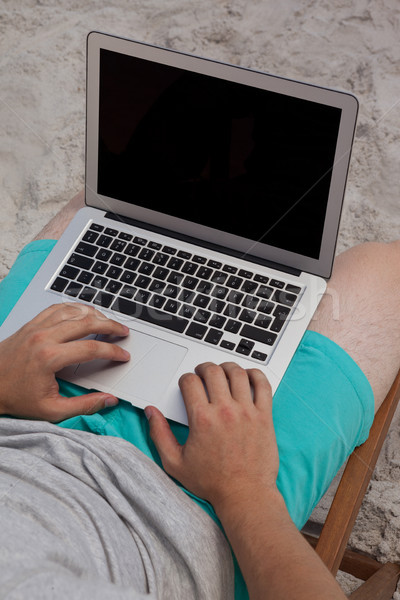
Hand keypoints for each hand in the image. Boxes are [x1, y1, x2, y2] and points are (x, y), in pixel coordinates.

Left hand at [0, 303, 129, 420]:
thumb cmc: (15, 398)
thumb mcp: (52, 410)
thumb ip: (84, 405)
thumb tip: (108, 400)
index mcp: (50, 358)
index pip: (91, 349)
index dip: (112, 351)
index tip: (122, 355)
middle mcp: (44, 338)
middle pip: (87, 323)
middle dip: (110, 326)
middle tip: (123, 331)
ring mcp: (36, 328)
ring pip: (73, 311)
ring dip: (94, 314)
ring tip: (107, 321)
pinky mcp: (31, 324)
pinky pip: (57, 308)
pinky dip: (74, 308)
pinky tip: (83, 312)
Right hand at [145, 362, 278, 513]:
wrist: (245, 494)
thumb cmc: (212, 482)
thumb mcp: (175, 462)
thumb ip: (159, 434)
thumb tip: (151, 413)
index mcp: (202, 419)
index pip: (190, 381)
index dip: (185, 379)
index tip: (188, 385)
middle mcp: (225, 411)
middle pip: (213, 371)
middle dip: (204, 368)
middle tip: (203, 374)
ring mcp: (247, 412)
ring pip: (237, 373)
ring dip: (227, 367)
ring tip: (223, 373)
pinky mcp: (264, 416)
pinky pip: (263, 385)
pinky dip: (255, 375)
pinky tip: (248, 377)